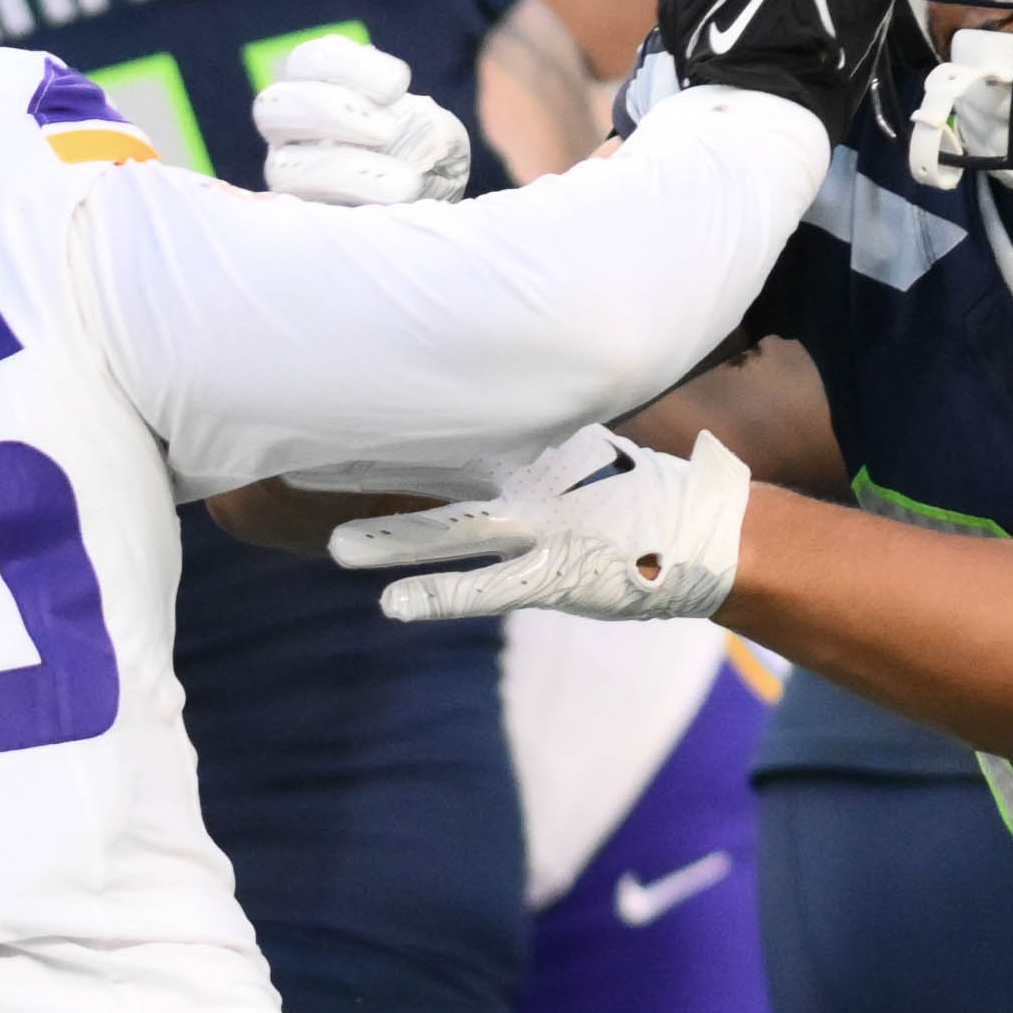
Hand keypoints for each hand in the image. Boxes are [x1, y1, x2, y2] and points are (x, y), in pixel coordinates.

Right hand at [251, 32, 468, 211]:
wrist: (429, 227)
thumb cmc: (429, 168)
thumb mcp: (440, 141)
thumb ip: (430, 130)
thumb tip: (418, 136)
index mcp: (318, 92)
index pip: (308, 62)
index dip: (346, 64)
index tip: (400, 83)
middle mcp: (290, 135)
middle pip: (272, 106)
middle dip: (329, 109)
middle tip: (387, 129)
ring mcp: (287, 184)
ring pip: (282, 168)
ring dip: (341, 170)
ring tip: (404, 184)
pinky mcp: (297, 228)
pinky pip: (303, 220)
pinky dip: (349, 213)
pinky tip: (393, 214)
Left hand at [332, 430, 749, 623]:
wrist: (707, 532)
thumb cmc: (637, 496)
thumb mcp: (576, 455)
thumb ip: (522, 445)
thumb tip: (479, 423)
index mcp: (529, 447)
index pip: (441, 431)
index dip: (386, 426)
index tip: (330, 407)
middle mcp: (527, 480)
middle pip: (431, 470)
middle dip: (370, 470)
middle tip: (306, 458)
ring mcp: (540, 528)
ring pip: (450, 530)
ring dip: (389, 538)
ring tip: (332, 545)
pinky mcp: (553, 574)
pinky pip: (485, 588)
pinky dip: (438, 595)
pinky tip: (391, 606)